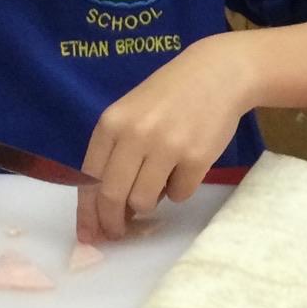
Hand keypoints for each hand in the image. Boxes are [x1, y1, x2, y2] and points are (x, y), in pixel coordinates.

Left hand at [76, 35, 254, 242]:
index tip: (88, 234)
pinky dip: (179, 190)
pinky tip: (186, 167)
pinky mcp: (196, 158)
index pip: (89, 178)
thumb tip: (108, 207)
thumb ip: (116, 153)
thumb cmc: (170, 96)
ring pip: (143, 201)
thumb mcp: (132, 114)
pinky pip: (178, 195)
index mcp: (111, 123)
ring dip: (148, 204)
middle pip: (112, 196)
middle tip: (118, 233)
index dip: (87, 212)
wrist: (218, 73)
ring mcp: (166, 146)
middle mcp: (134, 134)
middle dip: (112, 222)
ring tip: (160, 183)